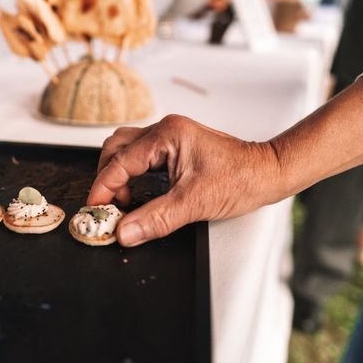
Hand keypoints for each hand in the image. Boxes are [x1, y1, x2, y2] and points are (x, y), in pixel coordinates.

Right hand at [87, 115, 278, 246]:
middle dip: (107, 177)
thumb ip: (155, 219)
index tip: (95, 208)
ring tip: (123, 200)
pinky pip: (141, 155)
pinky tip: (137, 191)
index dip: (103, 187)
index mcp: (167, 135)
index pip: (120, 161)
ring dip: (118, 173)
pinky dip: (132, 172)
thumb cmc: (241, 179)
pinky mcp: (175, 147)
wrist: (267, 173)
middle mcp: (165, 130)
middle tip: (109, 206)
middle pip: (116, 148)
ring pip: (126, 148)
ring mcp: (170, 137)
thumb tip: (125, 232)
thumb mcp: (194, 204)